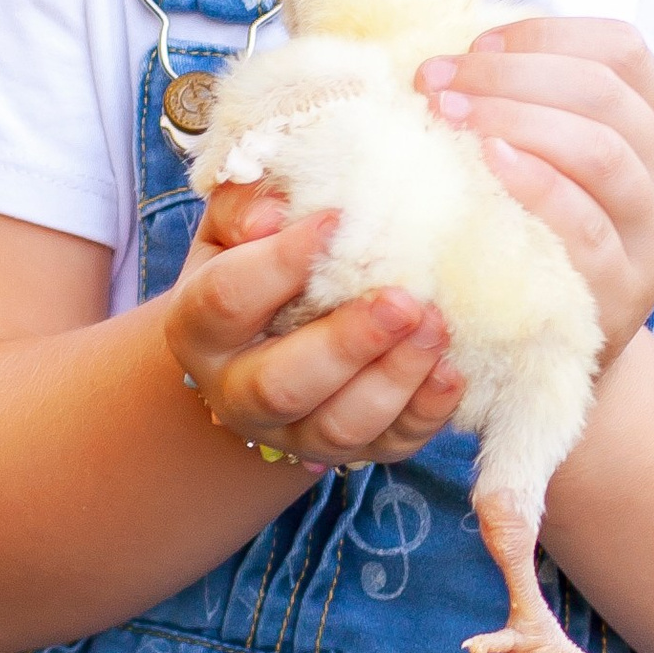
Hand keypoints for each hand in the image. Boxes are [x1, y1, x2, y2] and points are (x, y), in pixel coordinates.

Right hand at [164, 179, 465, 470]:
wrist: (265, 340)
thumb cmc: (256, 259)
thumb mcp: (237, 224)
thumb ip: (248, 202)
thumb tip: (273, 211)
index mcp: (200, 327)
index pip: (227, 300)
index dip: (279, 262)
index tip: (336, 219)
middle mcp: (236, 392)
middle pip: (280, 384)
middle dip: (346, 344)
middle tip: (402, 300)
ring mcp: (294, 432)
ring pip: (339, 426)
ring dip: (394, 378)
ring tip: (437, 326)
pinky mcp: (351, 450)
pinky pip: (390, 445)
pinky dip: (426, 410)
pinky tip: (453, 370)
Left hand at [418, 17, 653, 362]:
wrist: (567, 353)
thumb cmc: (544, 241)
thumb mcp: (556, 167)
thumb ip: (530, 109)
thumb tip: (454, 50)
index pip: (624, 51)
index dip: (547, 35)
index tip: (476, 45)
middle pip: (605, 94)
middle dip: (513, 74)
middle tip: (437, 79)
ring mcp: (653, 237)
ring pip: (602, 151)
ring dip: (516, 118)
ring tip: (448, 114)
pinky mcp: (624, 292)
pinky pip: (586, 227)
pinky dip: (536, 184)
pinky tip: (487, 162)